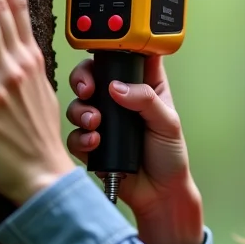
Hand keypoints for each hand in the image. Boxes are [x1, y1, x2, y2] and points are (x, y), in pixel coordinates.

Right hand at [67, 55, 203, 243]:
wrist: (158, 194)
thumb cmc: (169, 157)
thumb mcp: (168, 123)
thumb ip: (145, 100)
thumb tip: (117, 88)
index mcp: (144, 87)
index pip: (126, 57)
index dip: (114, 49)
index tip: (105, 52)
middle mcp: (121, 100)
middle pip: (93, 75)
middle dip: (84, 78)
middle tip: (87, 88)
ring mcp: (104, 121)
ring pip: (79, 102)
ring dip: (81, 109)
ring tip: (95, 122)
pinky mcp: (91, 143)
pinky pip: (75, 133)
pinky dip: (80, 136)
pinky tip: (94, 142)